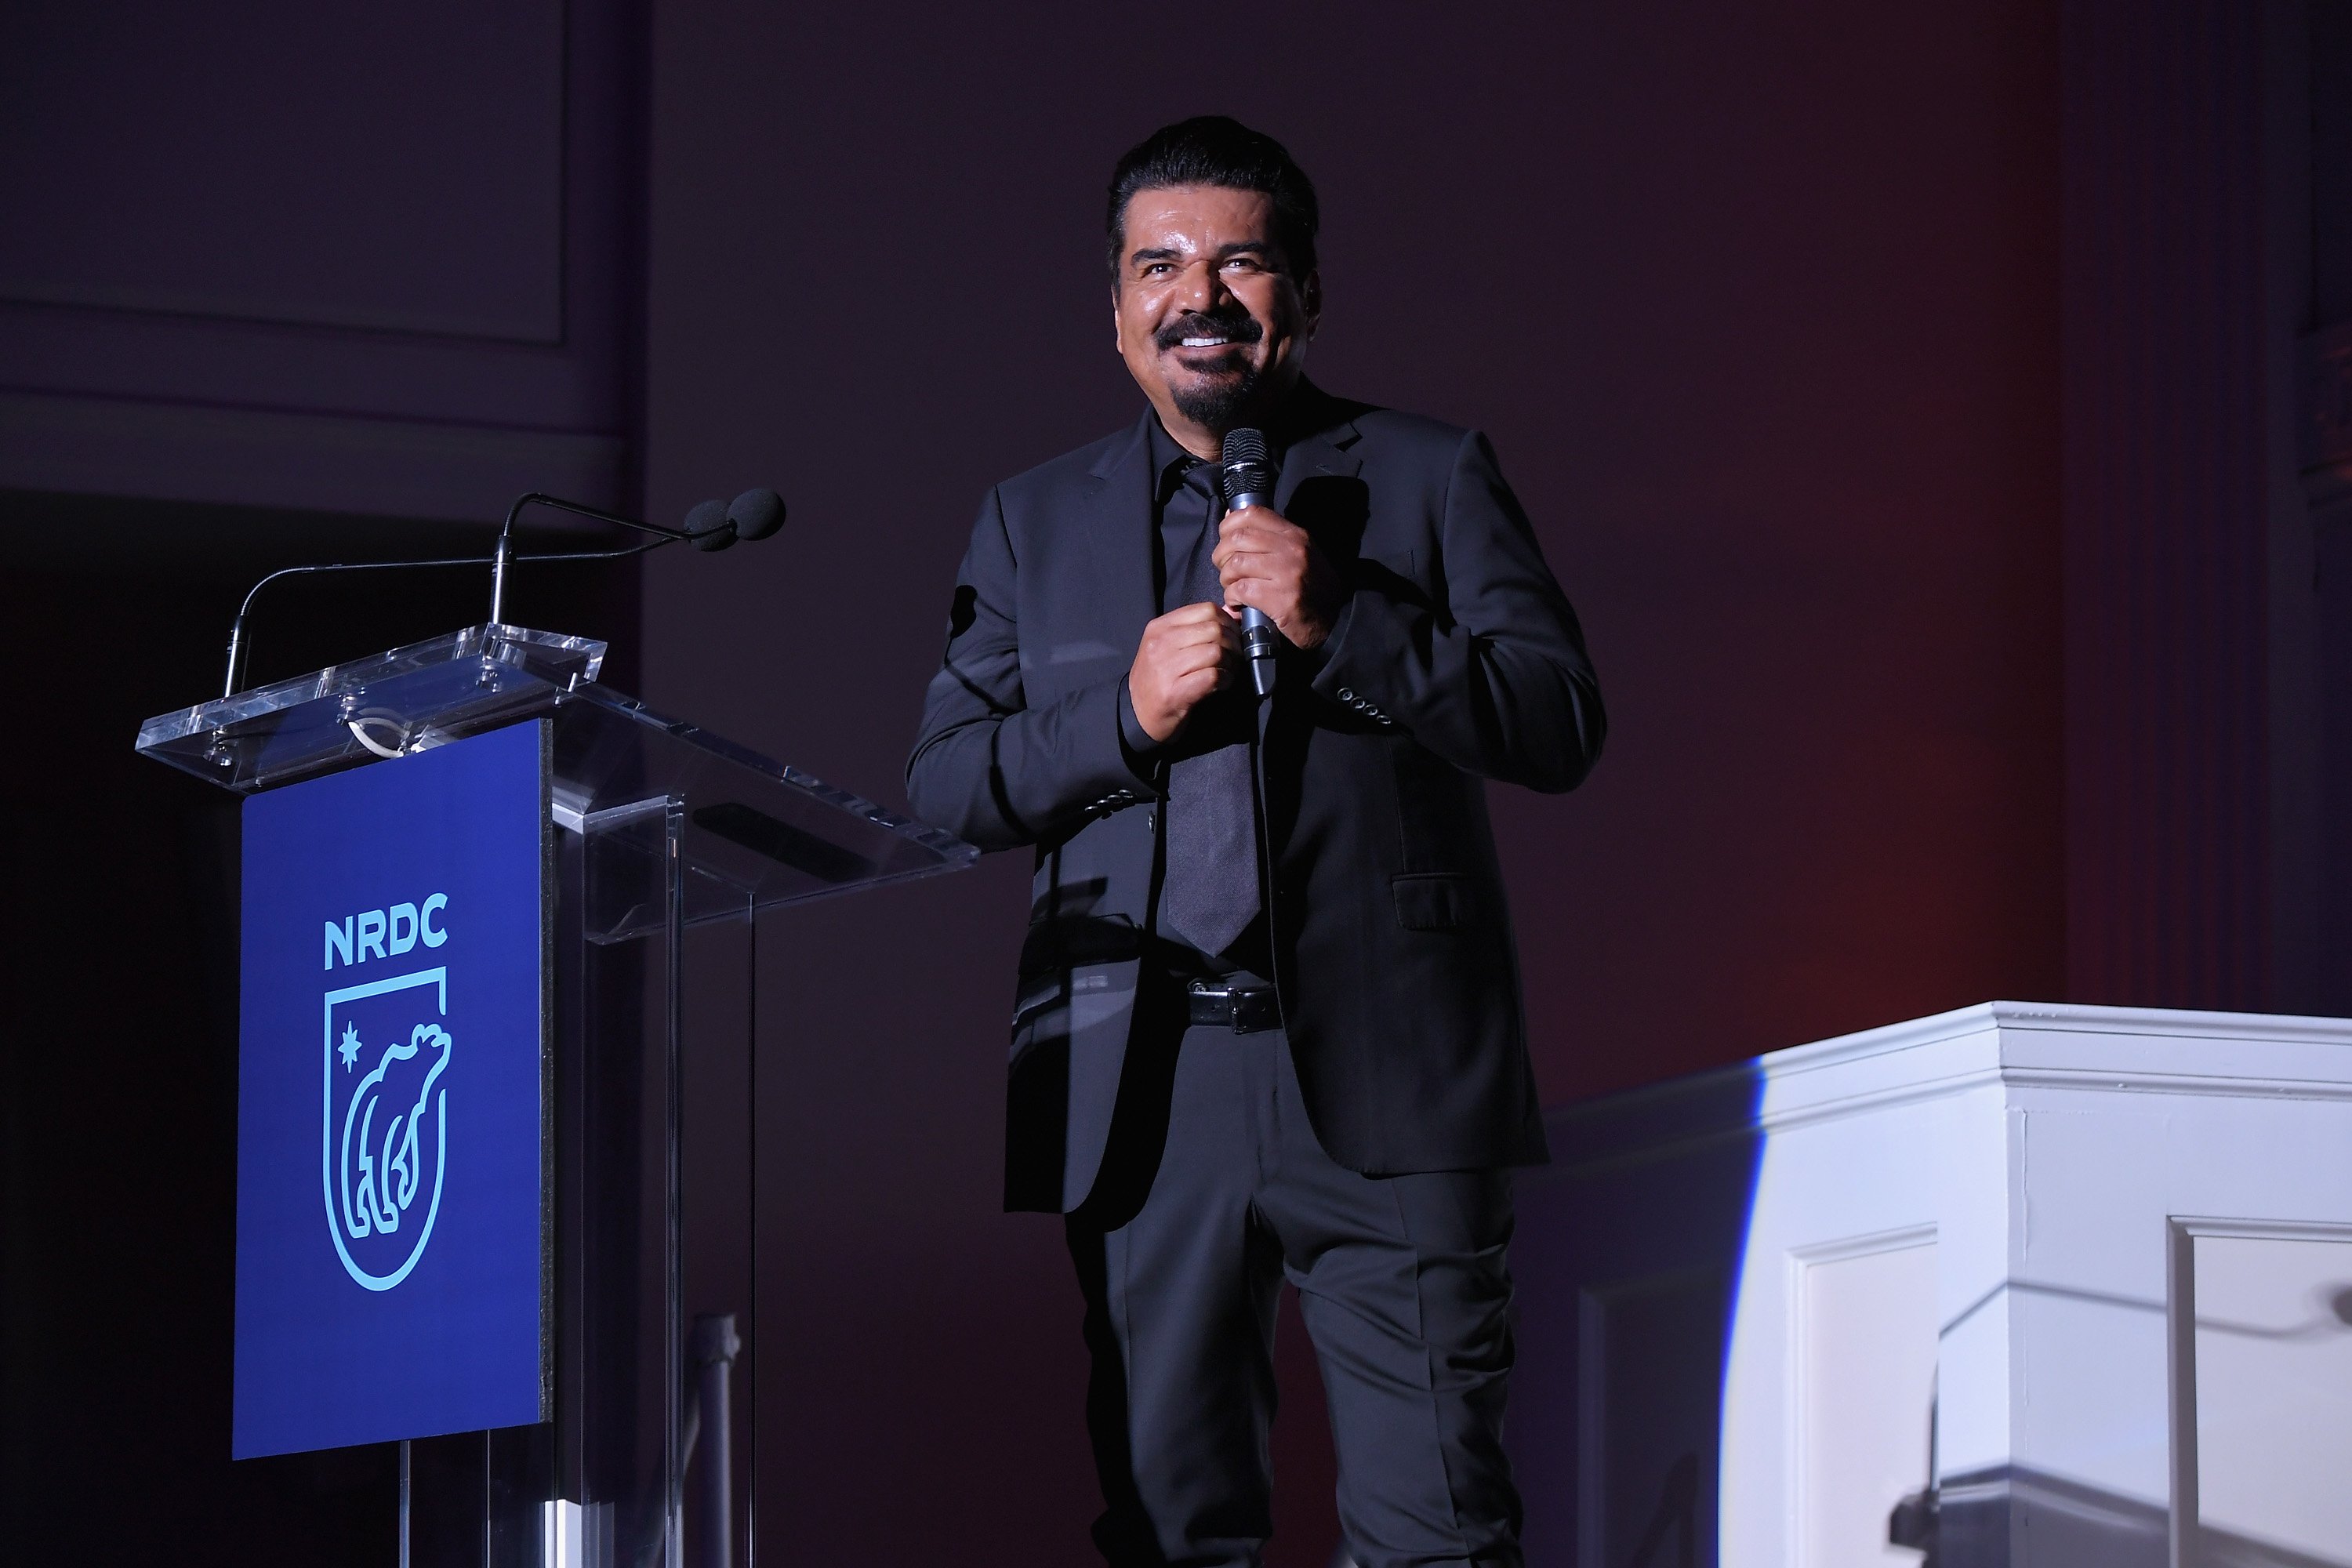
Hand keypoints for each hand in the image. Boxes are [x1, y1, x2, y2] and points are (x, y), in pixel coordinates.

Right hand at [1128, 601, 1241, 741]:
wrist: (1137, 714)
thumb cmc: (1157, 679)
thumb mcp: (1166, 646)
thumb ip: (1193, 629)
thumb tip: (1231, 615)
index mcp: (1160, 627)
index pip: (1206, 609)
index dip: (1228, 621)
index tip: (1233, 635)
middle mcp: (1161, 643)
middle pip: (1214, 630)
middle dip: (1233, 643)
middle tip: (1235, 656)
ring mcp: (1167, 667)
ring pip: (1216, 652)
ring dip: (1231, 663)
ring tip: (1228, 671)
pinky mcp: (1176, 691)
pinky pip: (1213, 676)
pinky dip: (1225, 679)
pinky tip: (1222, 684)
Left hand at [1213, 505, 1341, 649]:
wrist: (1335, 619)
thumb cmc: (1311, 586)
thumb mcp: (1299, 552)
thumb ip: (1269, 536)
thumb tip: (1232, 516)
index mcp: (1294, 534)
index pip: (1252, 513)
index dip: (1228, 524)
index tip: (1224, 540)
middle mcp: (1291, 549)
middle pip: (1238, 539)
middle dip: (1221, 555)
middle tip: (1224, 569)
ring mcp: (1287, 573)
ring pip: (1235, 564)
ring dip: (1226, 578)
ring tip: (1232, 587)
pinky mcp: (1280, 599)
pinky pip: (1240, 590)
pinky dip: (1232, 597)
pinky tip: (1237, 603)